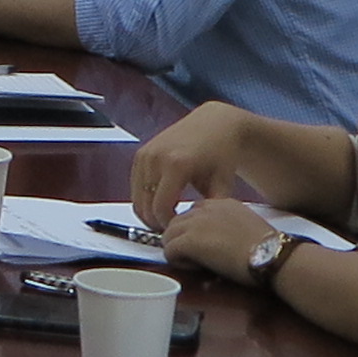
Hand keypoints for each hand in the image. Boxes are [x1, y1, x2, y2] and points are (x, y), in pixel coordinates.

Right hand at [128, 103, 253, 229]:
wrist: (214, 124)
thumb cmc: (220, 155)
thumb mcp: (222, 184)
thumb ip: (211, 209)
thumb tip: (199, 232)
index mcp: (176, 165)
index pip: (161, 208)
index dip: (168, 225)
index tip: (180, 230)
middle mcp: (155, 158)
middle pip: (145, 205)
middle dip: (157, 222)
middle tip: (172, 229)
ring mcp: (145, 155)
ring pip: (136, 198)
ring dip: (148, 212)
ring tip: (168, 218)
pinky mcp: (140, 154)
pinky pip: (135, 186)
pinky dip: (144, 199)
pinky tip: (162, 203)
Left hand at [155, 197, 270, 282]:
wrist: (272, 255)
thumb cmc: (268, 248)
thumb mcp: (247, 227)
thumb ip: (227, 227)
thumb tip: (218, 241)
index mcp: (221, 203)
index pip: (194, 212)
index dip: (194, 231)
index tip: (204, 246)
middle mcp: (205, 208)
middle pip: (177, 222)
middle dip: (181, 239)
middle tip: (196, 258)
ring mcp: (195, 223)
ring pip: (168, 235)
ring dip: (178, 250)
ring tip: (196, 263)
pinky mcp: (189, 240)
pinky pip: (169, 250)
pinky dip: (178, 261)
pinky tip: (196, 268)